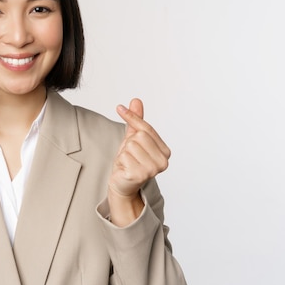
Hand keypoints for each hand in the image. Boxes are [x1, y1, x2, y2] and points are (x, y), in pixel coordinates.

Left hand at [108, 99, 170, 224]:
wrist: (122, 184)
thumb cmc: (130, 161)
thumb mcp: (133, 138)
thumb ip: (136, 121)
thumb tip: (136, 100)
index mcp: (165, 151)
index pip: (146, 128)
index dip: (132, 118)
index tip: (119, 108)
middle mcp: (163, 161)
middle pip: (139, 136)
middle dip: (128, 143)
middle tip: (129, 155)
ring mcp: (152, 170)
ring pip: (131, 145)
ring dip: (124, 153)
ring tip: (128, 162)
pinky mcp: (140, 175)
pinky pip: (125, 156)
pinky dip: (121, 161)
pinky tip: (125, 169)